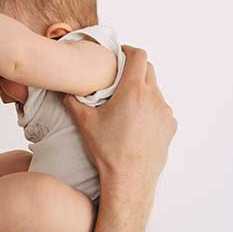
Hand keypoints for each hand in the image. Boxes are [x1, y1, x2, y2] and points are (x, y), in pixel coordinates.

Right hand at [62, 45, 176, 198]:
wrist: (129, 180)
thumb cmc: (108, 151)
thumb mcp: (84, 123)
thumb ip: (72, 101)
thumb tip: (63, 90)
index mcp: (133, 91)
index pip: (139, 56)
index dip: (129, 51)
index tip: (121, 55)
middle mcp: (153, 98)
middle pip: (149, 70)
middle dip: (135, 70)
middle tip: (120, 78)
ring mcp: (164, 113)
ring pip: (155, 91)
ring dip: (143, 91)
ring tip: (127, 105)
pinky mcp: (169, 127)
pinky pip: (161, 110)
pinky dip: (150, 109)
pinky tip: (137, 123)